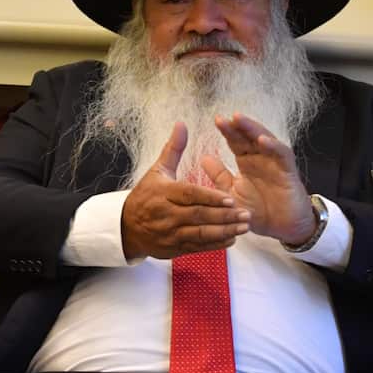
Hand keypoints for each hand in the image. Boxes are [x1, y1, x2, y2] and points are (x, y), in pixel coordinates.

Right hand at [120, 122, 250, 259]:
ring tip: (244, 227)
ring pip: (200, 233)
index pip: (189, 195)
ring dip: (224, 231)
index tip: (230, 198)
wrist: (127, 227)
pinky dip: (215, 245)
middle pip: (198, 216)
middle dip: (223, 216)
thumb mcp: (157, 170)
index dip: (210, 197)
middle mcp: (166, 214)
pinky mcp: (174, 248)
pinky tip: (232, 239)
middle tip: (245, 213)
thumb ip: (173, 149)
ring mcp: (170, 233)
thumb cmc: (145, 195)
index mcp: (163, 193)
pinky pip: (197, 247)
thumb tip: (182, 124)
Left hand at [201, 113, 314, 245]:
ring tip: (239, 119)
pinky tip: (262, 140)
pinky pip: (282, 155)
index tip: (216, 120)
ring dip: (253, 129)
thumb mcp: (233, 193)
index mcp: (246, 162)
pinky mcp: (288, 172)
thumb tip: (203, 156)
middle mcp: (261, 159)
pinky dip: (273, 146)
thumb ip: (219, 175)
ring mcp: (275, 163)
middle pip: (248, 137)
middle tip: (223, 118)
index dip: (227, 131)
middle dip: (236, 126)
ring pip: (265, 139)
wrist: (281, 228)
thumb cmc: (258, 210)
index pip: (236, 142)